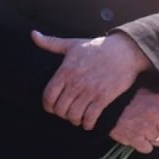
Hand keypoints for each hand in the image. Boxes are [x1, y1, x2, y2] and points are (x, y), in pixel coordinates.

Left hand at [35, 30, 151, 129]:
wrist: (124, 51)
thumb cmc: (96, 47)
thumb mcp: (72, 44)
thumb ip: (50, 43)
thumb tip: (33, 34)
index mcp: (65, 71)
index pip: (48, 95)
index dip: (47, 105)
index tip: (51, 107)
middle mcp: (75, 82)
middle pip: (60, 108)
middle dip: (61, 113)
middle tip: (65, 112)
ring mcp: (90, 91)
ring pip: (74, 115)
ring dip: (73, 119)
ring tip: (76, 118)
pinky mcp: (104, 97)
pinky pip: (91, 117)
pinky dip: (87, 123)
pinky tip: (87, 123)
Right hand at [109, 87, 158, 153]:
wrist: (106, 103)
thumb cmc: (132, 97)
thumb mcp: (154, 94)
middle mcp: (155, 115)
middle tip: (151, 121)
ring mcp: (144, 128)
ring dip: (153, 136)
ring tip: (143, 127)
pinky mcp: (133, 138)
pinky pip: (147, 148)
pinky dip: (143, 144)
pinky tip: (137, 135)